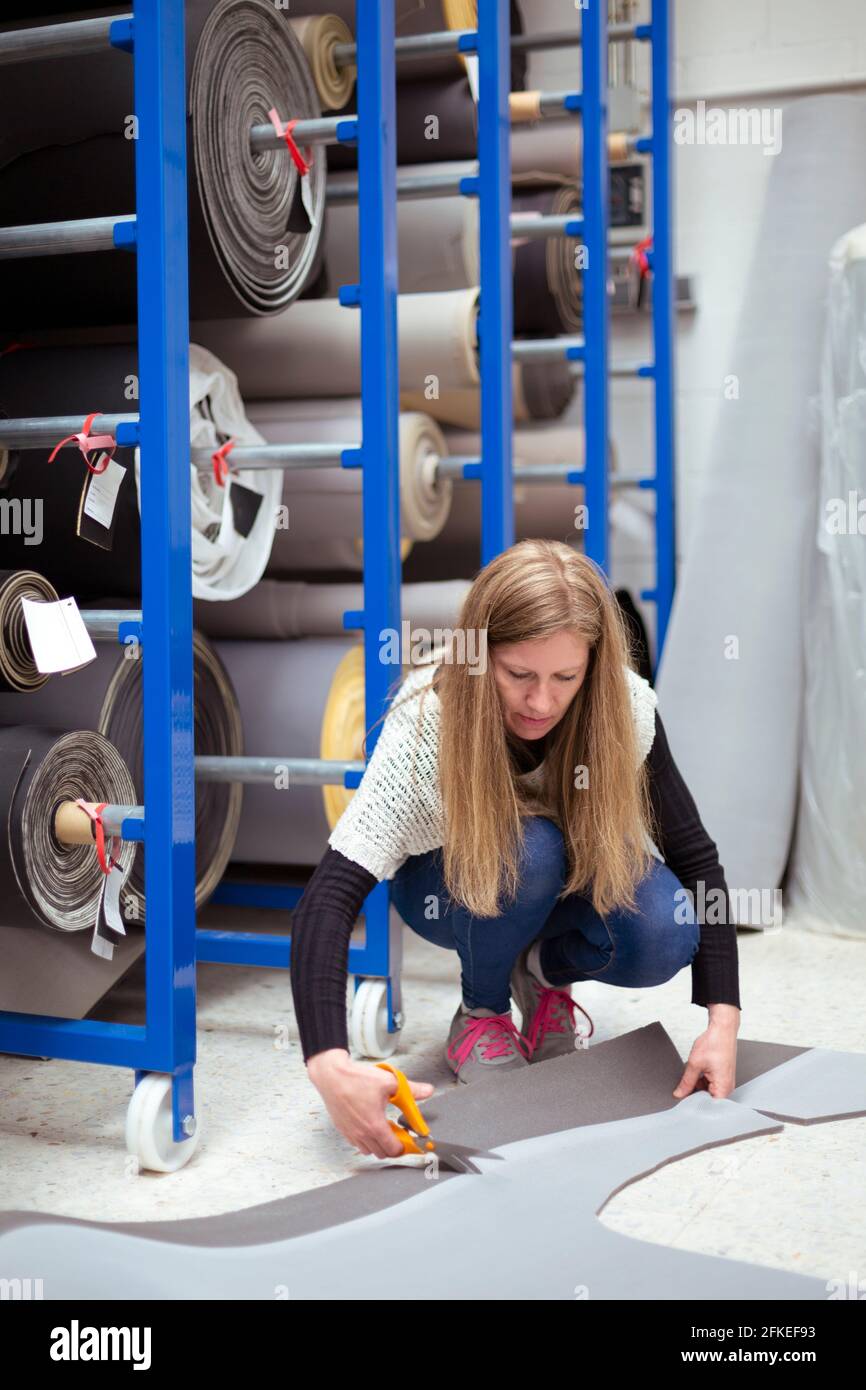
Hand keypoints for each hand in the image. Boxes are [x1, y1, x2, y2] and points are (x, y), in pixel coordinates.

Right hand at [307, 1048, 434, 1159]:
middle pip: (382, 1153)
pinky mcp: (342, 1129)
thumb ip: (411, 1090)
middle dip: (393, 1146)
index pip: (394, 1149)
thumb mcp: (389, 1082)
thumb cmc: (355, 1079)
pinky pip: (356, 1144)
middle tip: (399, 1133)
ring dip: (378, 1144)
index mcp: (375, 1126)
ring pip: (368, 1150)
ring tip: (384, 1128)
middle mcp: (362, 1134)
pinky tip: (369, 1125)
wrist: (331, 1075)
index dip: (405, 1146)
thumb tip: (427, 1091)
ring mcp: (350, 1133)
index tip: (410, 1139)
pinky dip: (365, 1140)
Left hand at [673, 1007, 739, 1099]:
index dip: (694, 1107)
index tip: (682, 1106)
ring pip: (707, 1092)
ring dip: (697, 1087)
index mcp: (723, 1088)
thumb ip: (686, 1082)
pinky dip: (701, 1081)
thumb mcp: (695, 1064)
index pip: (708, 1107)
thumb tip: (679, 1094)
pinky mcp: (722, 1077)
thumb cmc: (714, 1043)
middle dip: (694, 1096)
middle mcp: (727, 1088)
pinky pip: (709, 1085)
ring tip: (690, 1077)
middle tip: (680, 1092)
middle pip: (707, 1100)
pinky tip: (695, 1074)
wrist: (722, 1029)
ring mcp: (725, 1082)